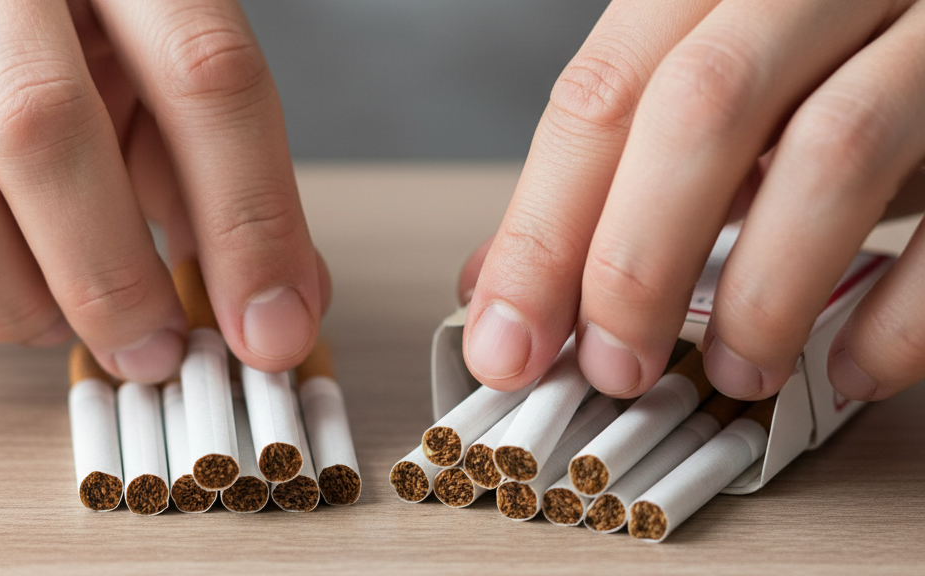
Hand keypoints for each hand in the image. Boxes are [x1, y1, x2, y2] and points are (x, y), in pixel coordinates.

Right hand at [0, 0, 328, 382]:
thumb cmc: (72, 28)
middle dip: (111, 278)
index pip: (204, 71)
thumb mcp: (153, 65)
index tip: (271, 329)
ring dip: (13, 297)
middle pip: (43, 129)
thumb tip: (283, 304)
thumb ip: (215, 165)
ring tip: (58, 317)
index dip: (248, 218)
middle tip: (154, 351)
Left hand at [459, 0, 924, 401]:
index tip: (509, 340)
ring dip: (762, 293)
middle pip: (700, 108)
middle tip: (616, 367)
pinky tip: (847, 367)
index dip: (543, 231)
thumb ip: (613, 172)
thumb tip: (501, 282)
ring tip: (736, 373)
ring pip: (832, 151)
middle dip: (637, 262)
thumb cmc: (825, 59)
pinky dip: (898, 313)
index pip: (600, 94)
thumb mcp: (714, 93)